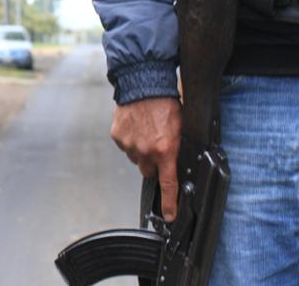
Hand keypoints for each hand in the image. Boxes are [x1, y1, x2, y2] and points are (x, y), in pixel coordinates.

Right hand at [110, 97, 181, 220]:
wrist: (143, 84)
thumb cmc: (165, 102)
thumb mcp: (181, 127)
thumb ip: (177, 147)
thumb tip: (178, 161)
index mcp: (165, 150)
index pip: (168, 183)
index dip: (169, 203)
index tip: (169, 215)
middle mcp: (145, 151)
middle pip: (148, 171)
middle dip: (153, 163)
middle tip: (156, 147)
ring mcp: (129, 144)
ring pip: (136, 158)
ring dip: (140, 150)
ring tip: (146, 130)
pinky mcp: (117, 136)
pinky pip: (125, 145)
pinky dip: (130, 139)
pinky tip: (136, 126)